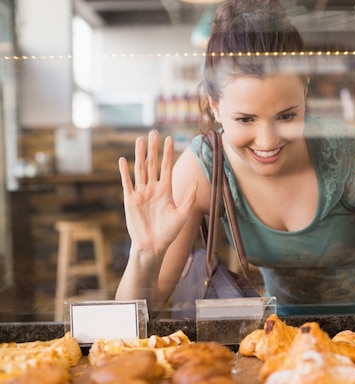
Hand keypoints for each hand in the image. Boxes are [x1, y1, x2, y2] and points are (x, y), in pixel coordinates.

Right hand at [118, 130, 196, 252]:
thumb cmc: (169, 232)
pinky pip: (127, 183)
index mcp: (166, 190)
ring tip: (140, 140)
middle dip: (153, 149)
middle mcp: (153, 189)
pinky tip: (123, 160)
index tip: (170, 139)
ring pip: (140, 169)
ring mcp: (141, 193)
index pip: (167, 167)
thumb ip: (189, 198)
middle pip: (153, 164)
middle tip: (153, 132)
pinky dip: (124, 172)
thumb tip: (196, 182)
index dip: (168, 153)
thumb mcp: (183, 214)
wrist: (154, 246)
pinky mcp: (130, 200)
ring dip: (140, 155)